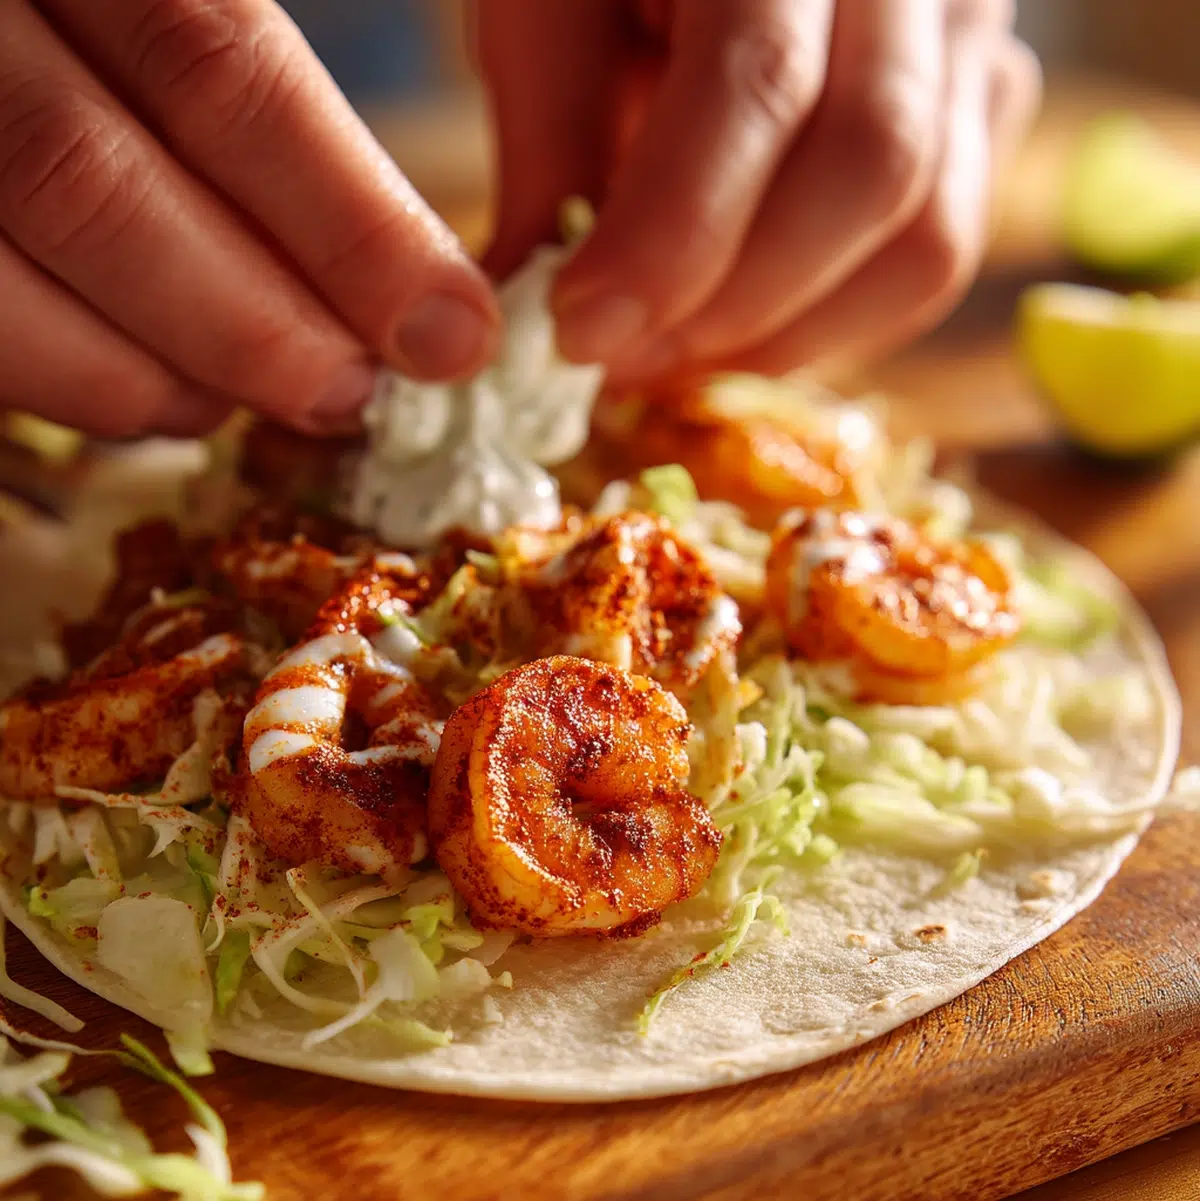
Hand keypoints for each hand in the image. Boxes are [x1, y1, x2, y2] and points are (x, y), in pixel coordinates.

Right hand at [0, 0, 499, 437]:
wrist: (3, 32)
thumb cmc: (115, 30)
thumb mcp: (172, 12)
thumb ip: (262, 108)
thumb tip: (423, 293)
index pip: (219, 67)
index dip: (350, 223)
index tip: (452, 331)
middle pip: (91, 181)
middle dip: (250, 324)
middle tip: (347, 395)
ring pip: (0, 274)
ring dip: (149, 376)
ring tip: (244, 402)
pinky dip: (68, 383)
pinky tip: (156, 394)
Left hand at [479, 0, 1040, 381]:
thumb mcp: (549, 12)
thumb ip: (548, 154)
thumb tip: (521, 323)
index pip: (760, 83)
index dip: (669, 239)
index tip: (579, 333)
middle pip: (871, 171)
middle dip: (731, 308)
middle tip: (621, 363)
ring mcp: (971, 36)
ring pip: (926, 238)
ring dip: (786, 337)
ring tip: (675, 356)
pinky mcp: (985, 101)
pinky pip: (934, 254)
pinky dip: (832, 322)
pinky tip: (740, 321)